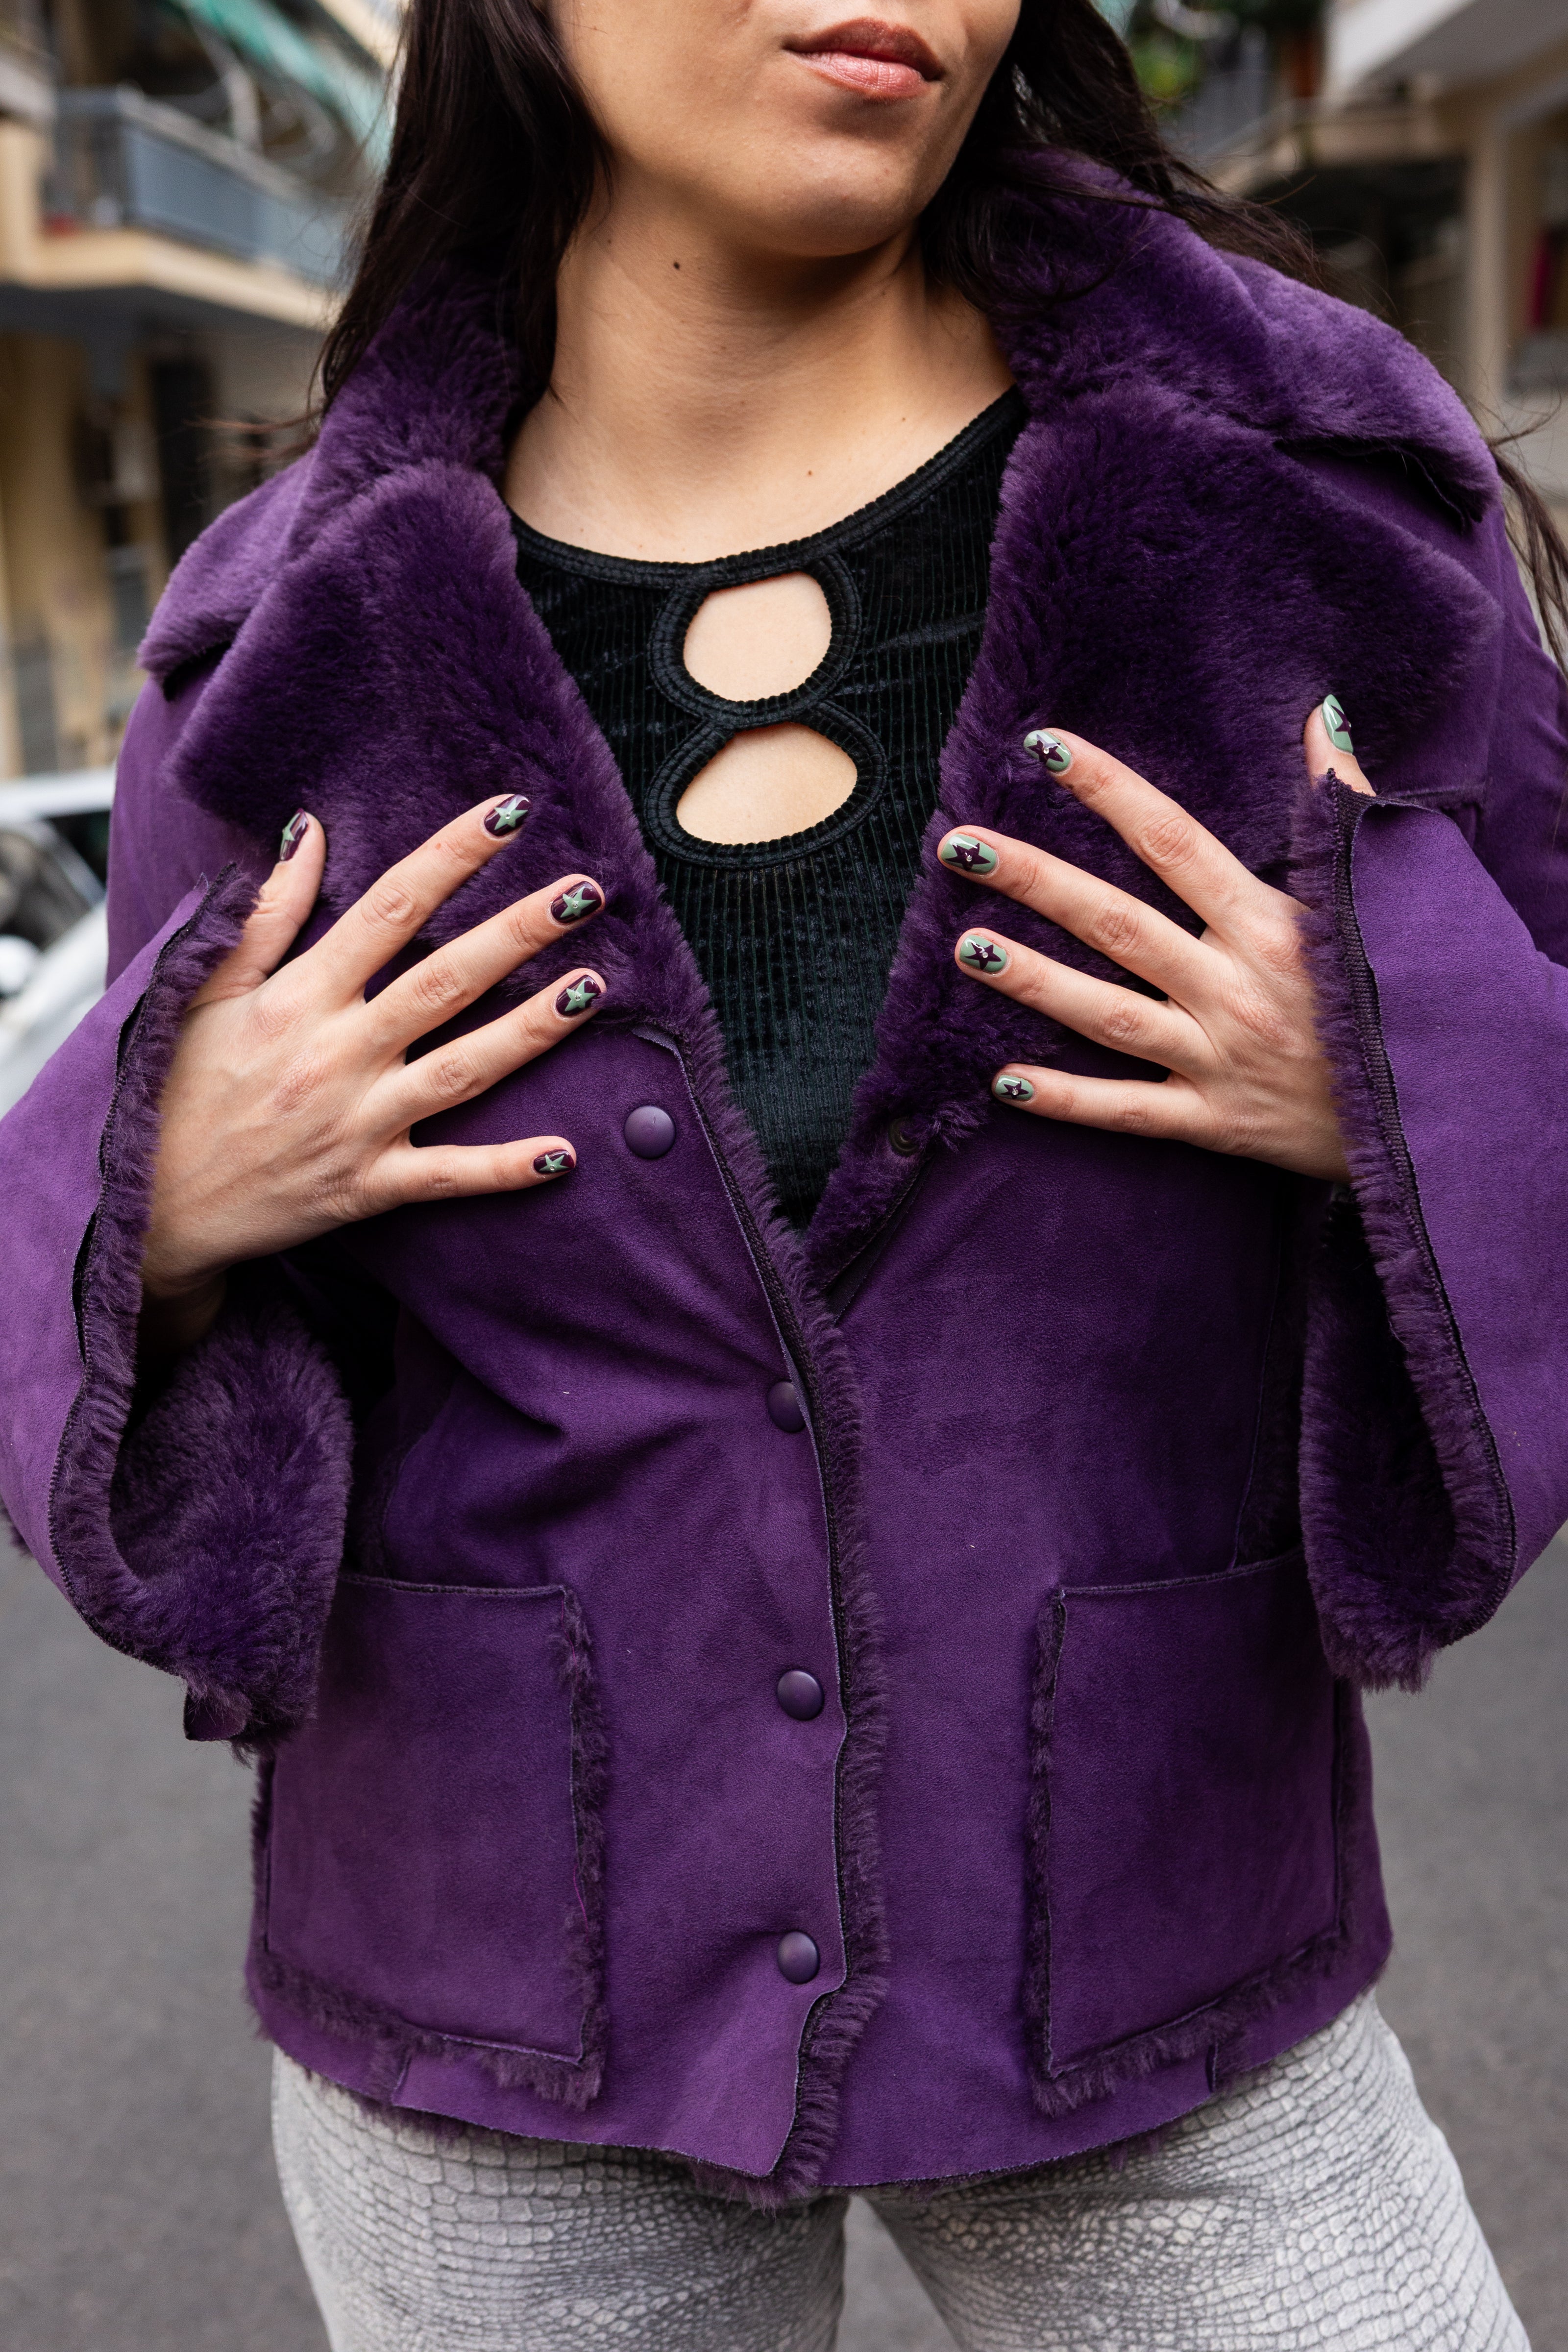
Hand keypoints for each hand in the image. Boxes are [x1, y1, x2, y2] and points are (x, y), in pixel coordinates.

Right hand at [141, 797, 606, 1352]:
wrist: (150, 1205)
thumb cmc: (177, 1087)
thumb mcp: (206, 989)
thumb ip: (266, 913)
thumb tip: (308, 828)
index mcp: (298, 998)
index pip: (390, 907)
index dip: (453, 855)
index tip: (510, 813)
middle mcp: (336, 1055)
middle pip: (445, 981)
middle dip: (519, 933)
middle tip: (586, 891)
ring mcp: (358, 1124)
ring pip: (463, 1069)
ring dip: (533, 1030)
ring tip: (594, 986)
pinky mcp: (368, 1187)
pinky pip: (448, 1176)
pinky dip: (506, 1169)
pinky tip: (566, 1153)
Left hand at [938, 700, 1373, 1182]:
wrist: (1437, 1111)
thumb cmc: (1400, 990)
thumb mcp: (1376, 894)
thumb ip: (1339, 803)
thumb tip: (1321, 715)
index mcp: (1271, 922)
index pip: (1172, 841)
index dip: (1106, 789)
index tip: (1042, 748)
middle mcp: (1235, 987)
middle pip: (1117, 923)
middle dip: (1035, 881)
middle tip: (960, 845)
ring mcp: (1220, 1057)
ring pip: (1109, 1015)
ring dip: (1034, 981)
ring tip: (965, 946)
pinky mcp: (1214, 1122)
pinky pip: (1128, 1111)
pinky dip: (1065, 1101)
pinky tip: (1002, 1083)